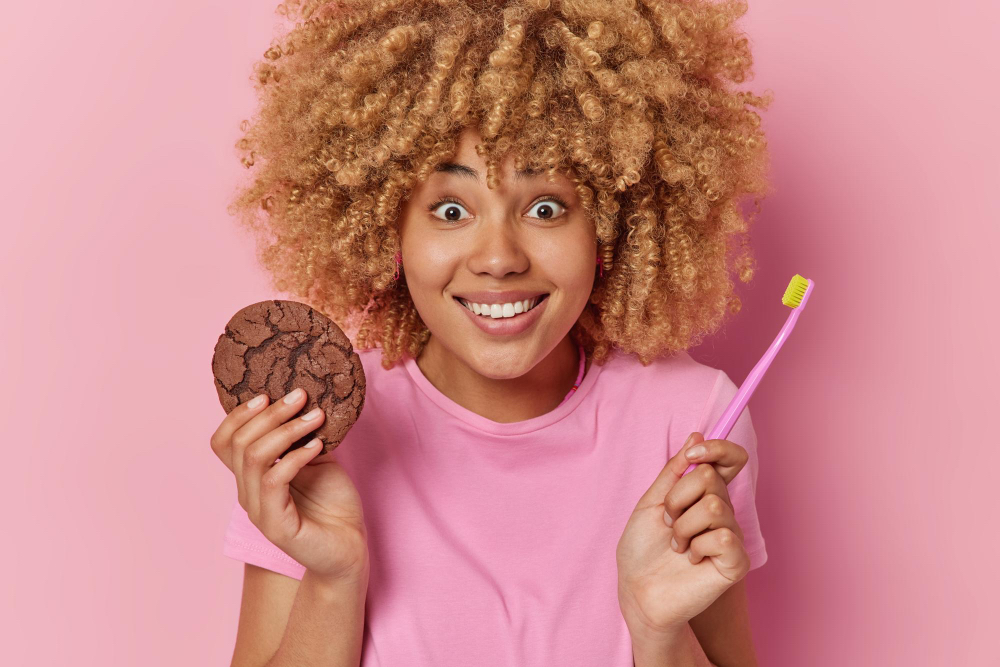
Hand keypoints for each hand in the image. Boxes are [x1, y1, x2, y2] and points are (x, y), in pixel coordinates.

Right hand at [210, 387, 368, 582]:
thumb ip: (301, 436)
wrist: (350, 547)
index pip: (223, 442)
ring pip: (254, 457)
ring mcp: (259, 511)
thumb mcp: (316, 459)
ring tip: (316, 416)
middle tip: (301, 395)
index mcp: (251, 477)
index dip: (238, 415)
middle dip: (270, 413)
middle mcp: (247, 494)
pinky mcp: (276, 526)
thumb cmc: (333, 504)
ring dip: (286, 429)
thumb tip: (304, 399)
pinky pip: (274, 481)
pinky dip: (295, 457)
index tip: (267, 394)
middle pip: (239, 443)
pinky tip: (317, 446)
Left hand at [616, 432, 750, 634]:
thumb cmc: (642, 550)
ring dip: (683, 527)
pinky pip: (723, 537)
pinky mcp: (736, 561)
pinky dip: (698, 547)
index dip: (718, 448)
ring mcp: (731, 535)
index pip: (730, 459)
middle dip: (677, 499)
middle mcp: (723, 511)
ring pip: (713, 506)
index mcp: (704, 495)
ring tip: (677, 545)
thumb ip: (674, 471)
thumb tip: (696, 434)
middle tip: (668, 523)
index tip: (693, 452)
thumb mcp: (651, 502)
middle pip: (710, 477)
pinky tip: (693, 560)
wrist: (637, 589)